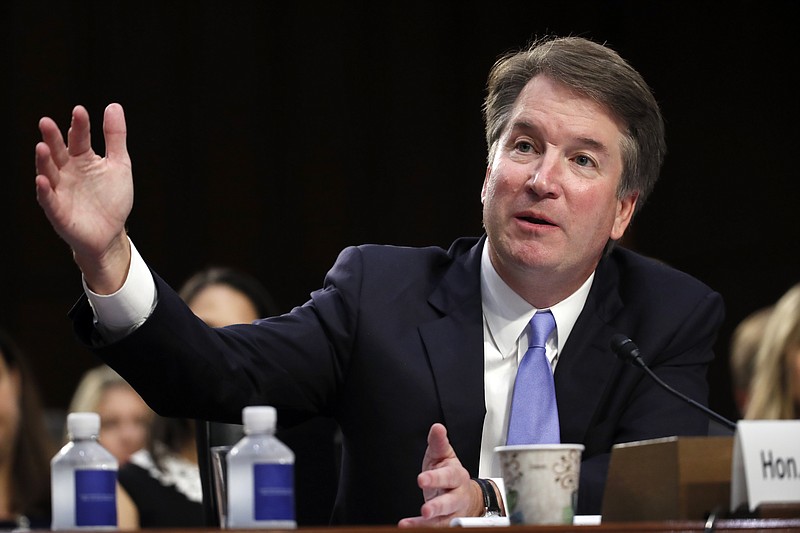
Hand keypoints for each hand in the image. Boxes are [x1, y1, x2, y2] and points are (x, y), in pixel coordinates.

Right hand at [35, 103, 132, 292]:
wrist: (110, 233)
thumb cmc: (112, 198)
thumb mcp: (119, 165)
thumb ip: (115, 137)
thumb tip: (113, 106)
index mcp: (82, 159)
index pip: (79, 138)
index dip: (79, 125)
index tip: (80, 110)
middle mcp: (67, 172)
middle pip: (58, 152)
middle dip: (52, 138)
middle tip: (46, 122)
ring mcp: (61, 190)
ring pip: (49, 172)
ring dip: (44, 161)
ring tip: (42, 146)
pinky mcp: (58, 211)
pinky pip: (49, 200)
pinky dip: (45, 190)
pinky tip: (42, 180)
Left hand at [398, 423, 483, 527]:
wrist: (466, 496)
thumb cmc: (450, 473)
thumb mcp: (443, 455)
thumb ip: (438, 443)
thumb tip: (437, 428)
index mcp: (456, 475)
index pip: (448, 476)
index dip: (436, 478)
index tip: (421, 479)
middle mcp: (457, 495)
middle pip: (450, 501)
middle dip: (438, 506)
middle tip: (425, 509)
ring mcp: (454, 511)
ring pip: (444, 519)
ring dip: (429, 523)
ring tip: (412, 524)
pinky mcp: (448, 522)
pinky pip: (438, 527)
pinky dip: (423, 527)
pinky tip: (409, 526)